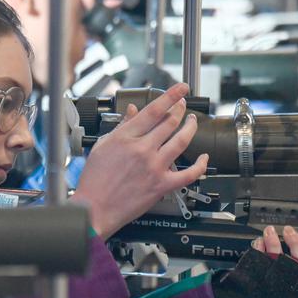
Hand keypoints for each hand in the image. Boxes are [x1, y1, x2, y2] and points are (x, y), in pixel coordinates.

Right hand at [71, 83, 208, 237]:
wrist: (94, 209)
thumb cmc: (94, 181)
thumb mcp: (101, 147)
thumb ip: (120, 127)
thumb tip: (132, 112)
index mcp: (126, 138)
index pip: (153, 110)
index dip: (171, 95)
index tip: (180, 89)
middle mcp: (142, 150)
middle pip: (170, 122)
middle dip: (181, 109)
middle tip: (183, 105)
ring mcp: (154, 167)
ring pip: (181, 141)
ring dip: (191, 128)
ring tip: (193, 122)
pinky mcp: (162, 185)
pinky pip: (188, 174)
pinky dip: (200, 165)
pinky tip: (203, 158)